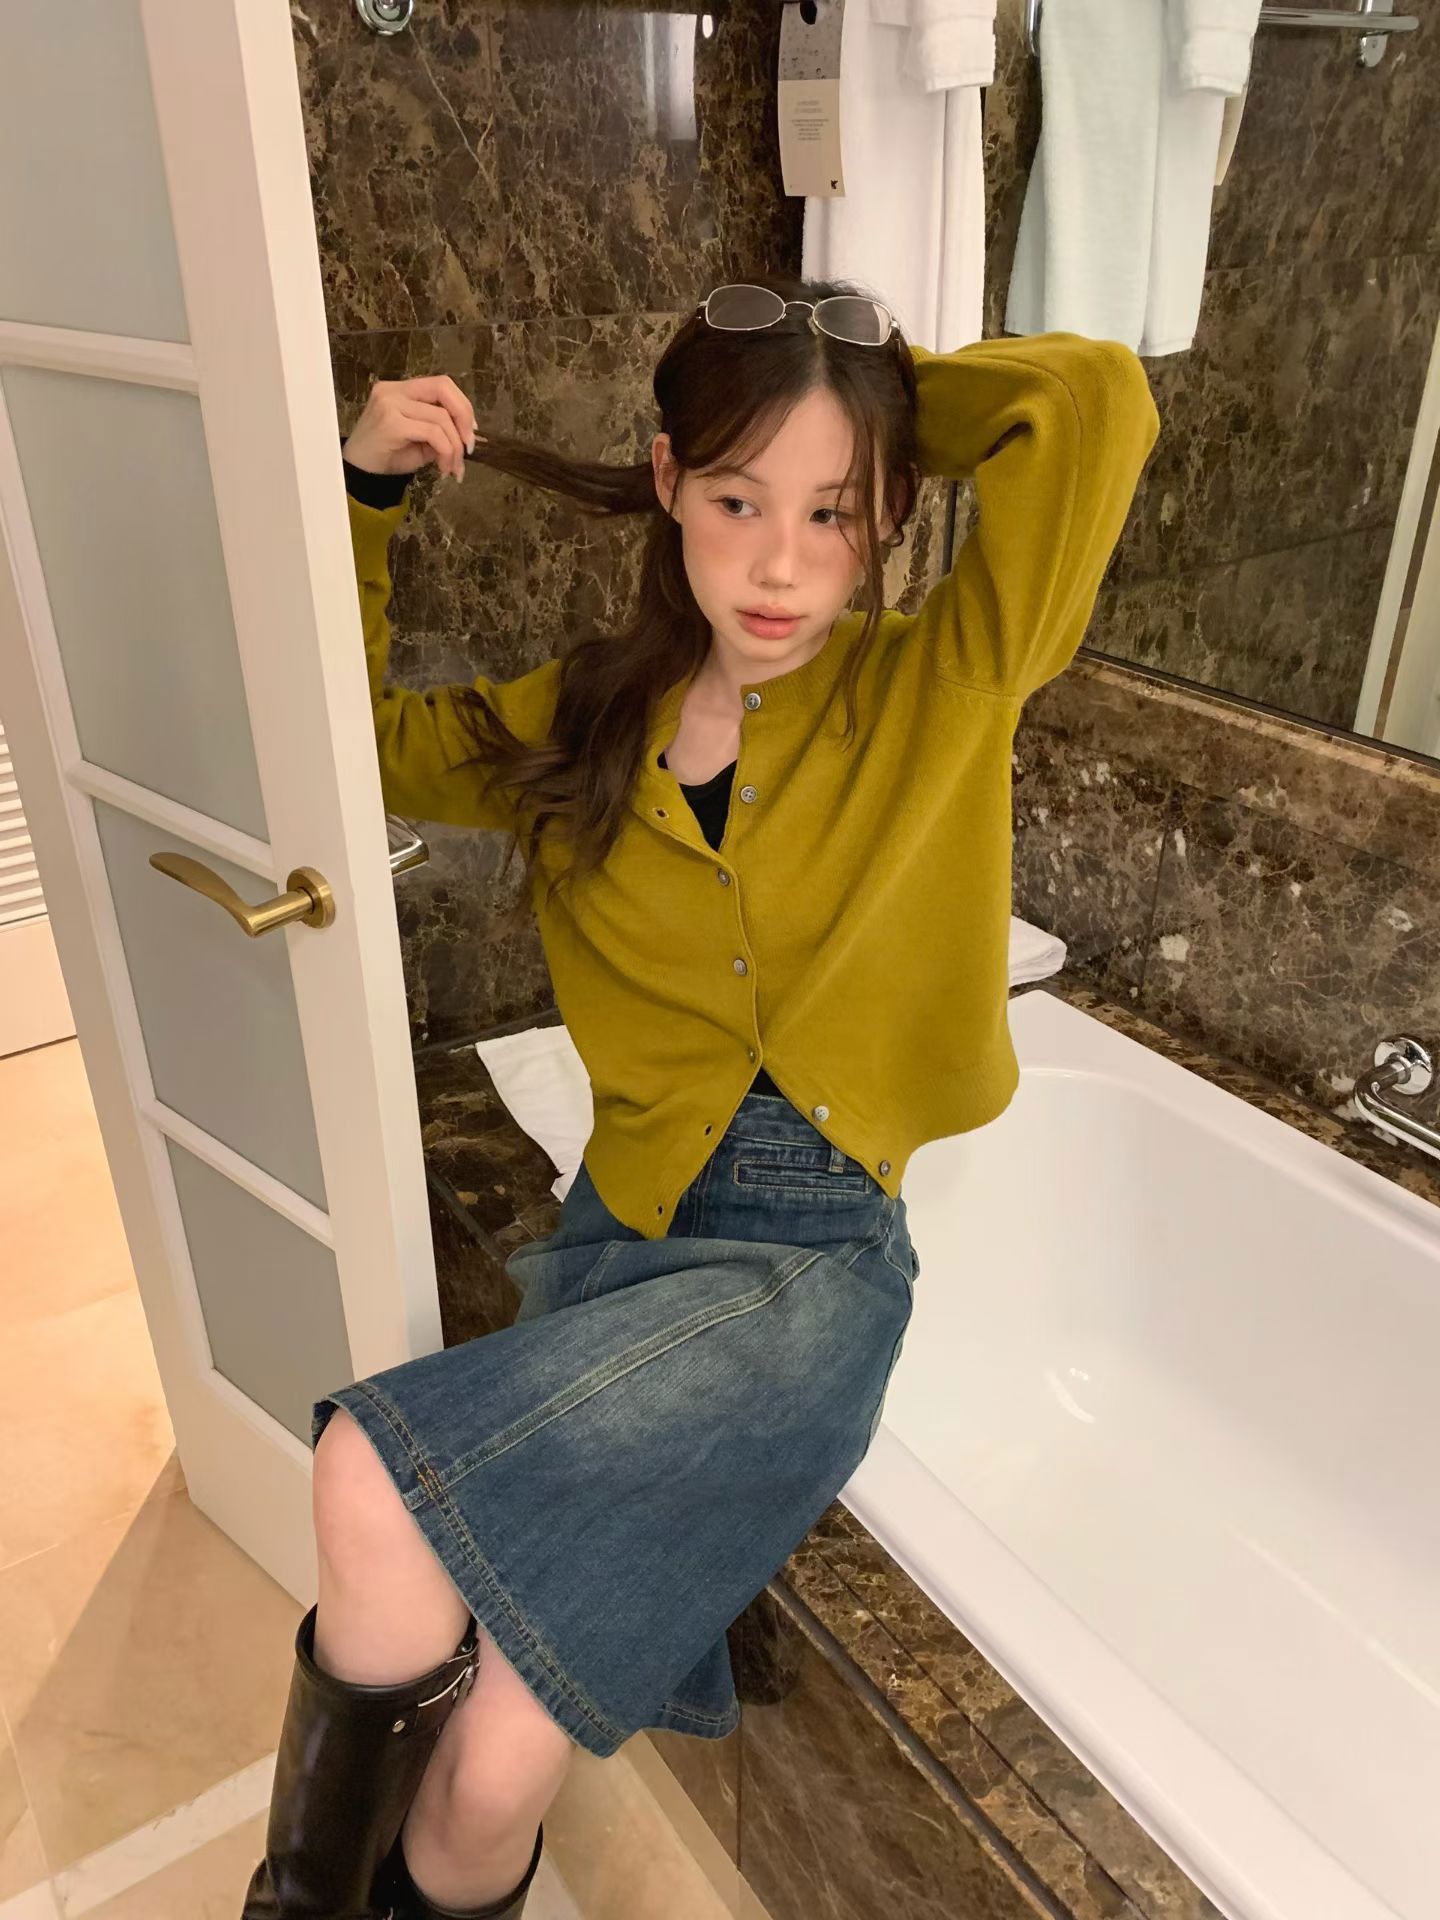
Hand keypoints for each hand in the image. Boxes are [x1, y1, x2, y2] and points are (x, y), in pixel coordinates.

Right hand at [344, 374, 482, 481]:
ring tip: (453, 468)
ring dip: (455, 447)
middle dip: (464, 417)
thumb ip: (439, 429)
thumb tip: (468, 434)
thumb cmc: (388, 456)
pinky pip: (432, 433)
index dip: (463, 404)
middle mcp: (394, 390)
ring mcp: (390, 403)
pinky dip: (446, 452)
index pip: (441, 384)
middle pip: (443, 388)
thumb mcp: (420, 440)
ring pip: (441, 417)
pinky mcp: (391, 422)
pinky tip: (443, 468)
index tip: (471, 431)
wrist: (360, 474)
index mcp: (401, 389)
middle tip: (470, 446)